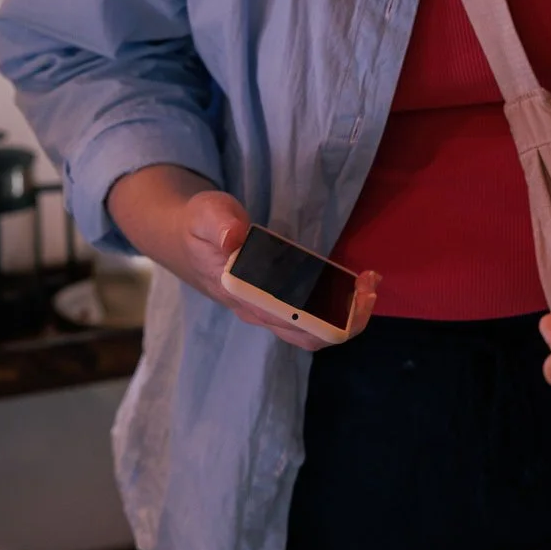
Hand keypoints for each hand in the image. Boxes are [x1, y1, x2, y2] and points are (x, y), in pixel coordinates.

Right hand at [107, 167, 377, 351]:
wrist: (179, 236)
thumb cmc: (195, 226)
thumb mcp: (203, 214)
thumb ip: (217, 222)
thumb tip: (234, 237)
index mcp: (248, 301)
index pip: (300, 327)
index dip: (337, 318)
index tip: (361, 291)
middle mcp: (262, 312)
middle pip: (314, 335)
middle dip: (351, 317)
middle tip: (371, 284)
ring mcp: (269, 307)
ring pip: (316, 325)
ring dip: (348, 308)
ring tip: (369, 279)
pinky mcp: (275, 295)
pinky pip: (310, 308)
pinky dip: (337, 297)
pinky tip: (353, 276)